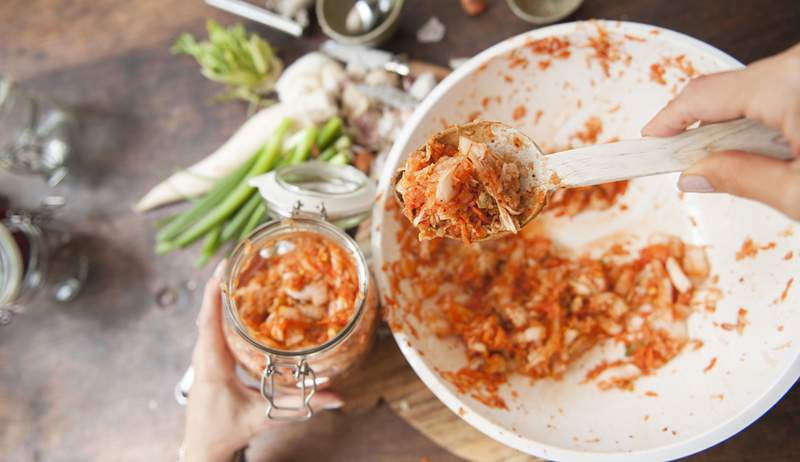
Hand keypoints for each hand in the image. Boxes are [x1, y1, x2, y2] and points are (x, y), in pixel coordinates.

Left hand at [182, 261, 343, 461]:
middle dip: (223, 282)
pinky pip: (213, 325)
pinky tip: (238, 295)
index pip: (208, 322)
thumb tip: (335, 398)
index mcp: (211, 364)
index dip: (214, 293)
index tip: (223, 268)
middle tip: (242, 257)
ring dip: (223, 291)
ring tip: (242, 268)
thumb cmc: (225, 430)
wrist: (203, 445)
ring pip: (209, 315)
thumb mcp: (263, 417)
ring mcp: (204, 354)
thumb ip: (300, 406)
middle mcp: (203, 355)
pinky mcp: (209, 356)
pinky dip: (223, 306)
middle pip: (208, 310)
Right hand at [643, 43, 799, 219]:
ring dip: (739, 127)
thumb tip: (695, 175)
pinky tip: (775, 148)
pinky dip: (768, 117)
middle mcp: (797, 65)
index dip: (667, 122)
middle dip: (705, 131)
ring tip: (743, 164)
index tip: (648, 142)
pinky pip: (779, 87)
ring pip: (753, 89)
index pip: (702, 96)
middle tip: (692, 167)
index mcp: (788, 83)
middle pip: (726, 91)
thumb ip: (741, 179)